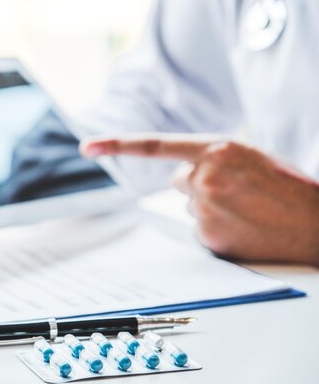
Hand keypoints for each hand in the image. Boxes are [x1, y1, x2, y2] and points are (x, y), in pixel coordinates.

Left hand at [80, 136, 318, 265]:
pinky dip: (216, 231)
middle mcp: (205, 177)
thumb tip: (181, 176)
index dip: (117, 144)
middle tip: (235, 192)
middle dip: (198, 186)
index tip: (87, 146)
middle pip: (178, 182)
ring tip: (247, 211)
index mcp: (216, 149)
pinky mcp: (208, 238)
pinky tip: (244, 229)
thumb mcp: (251, 156)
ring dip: (210, 209)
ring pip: (190, 207)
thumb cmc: (287, 187)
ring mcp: (205, 210)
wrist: (317, 223)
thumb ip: (212, 159)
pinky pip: (199, 231)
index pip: (155, 145)